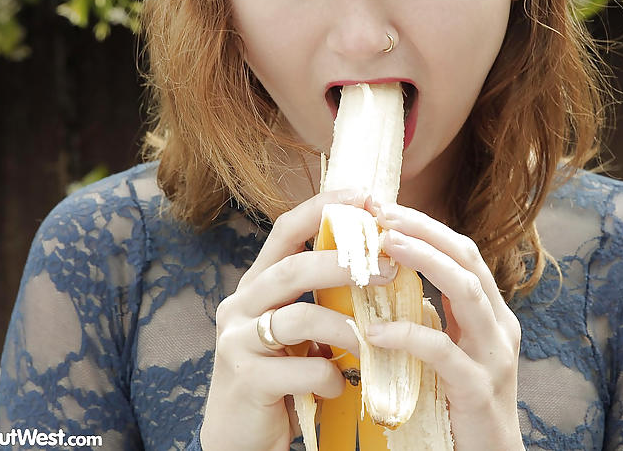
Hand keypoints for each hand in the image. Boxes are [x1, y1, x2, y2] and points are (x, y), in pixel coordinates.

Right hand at [200, 189, 397, 450]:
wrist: (239, 438)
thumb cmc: (279, 378)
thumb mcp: (299, 331)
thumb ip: (322, 299)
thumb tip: (382, 263)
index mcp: (257, 285)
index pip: (285, 230)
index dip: (322, 208)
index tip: (363, 195)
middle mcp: (239, 305)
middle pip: (291, 269)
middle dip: (342, 264)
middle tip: (386, 268)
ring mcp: (236, 342)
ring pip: (296, 318)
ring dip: (344, 328)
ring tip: (368, 342)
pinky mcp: (244, 379)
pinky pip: (299, 369)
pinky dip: (328, 377)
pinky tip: (336, 387)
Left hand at [369, 203, 524, 450]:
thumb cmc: (459, 405)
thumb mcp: (450, 351)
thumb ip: (432, 317)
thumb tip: (387, 280)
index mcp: (491, 314)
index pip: (464, 252)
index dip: (427, 226)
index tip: (386, 209)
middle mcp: (499, 327)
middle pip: (468, 260)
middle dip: (425, 231)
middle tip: (382, 214)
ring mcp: (494, 357)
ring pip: (465, 292)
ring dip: (424, 262)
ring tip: (383, 246)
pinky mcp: (477, 390)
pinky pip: (443, 352)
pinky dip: (408, 336)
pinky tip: (375, 332)